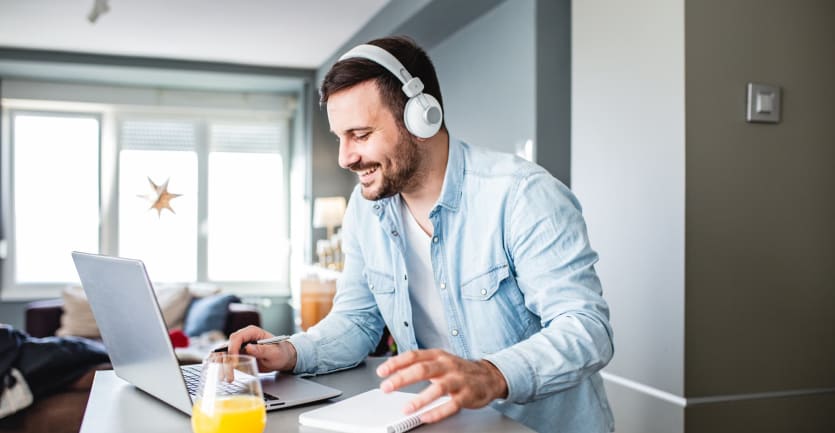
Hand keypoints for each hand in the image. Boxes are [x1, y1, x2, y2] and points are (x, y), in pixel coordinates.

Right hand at [227, 325, 296, 371]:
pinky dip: (220, 365)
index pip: (236, 338)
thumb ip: (262, 350)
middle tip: (228, 375)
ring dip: (221, 365)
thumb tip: (248, 347)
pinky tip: (219, 373)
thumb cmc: (280, 352)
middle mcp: (243, 338)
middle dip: (225, 361)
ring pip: (223, 354)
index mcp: (252, 332)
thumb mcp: (274, 352)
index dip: (232, 349)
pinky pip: (225, 359)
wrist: (282, 358)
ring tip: (224, 378)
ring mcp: (238, 347)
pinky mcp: (237, 356)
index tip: (235, 362)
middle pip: (227, 346)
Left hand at [376, 349, 507, 423]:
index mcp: (438, 355)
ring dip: (420, 399)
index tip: (381, 372)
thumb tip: (393, 371)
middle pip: (422, 370)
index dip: (396, 363)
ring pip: (438, 388)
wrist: (489, 376)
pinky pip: (451, 405)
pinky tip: (426, 417)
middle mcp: (447, 365)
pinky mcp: (467, 395)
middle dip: (402, 379)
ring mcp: (458, 380)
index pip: (413, 356)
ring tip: (407, 409)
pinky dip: (438, 412)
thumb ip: (419, 364)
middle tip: (386, 388)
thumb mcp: (440, 361)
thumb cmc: (459, 370)